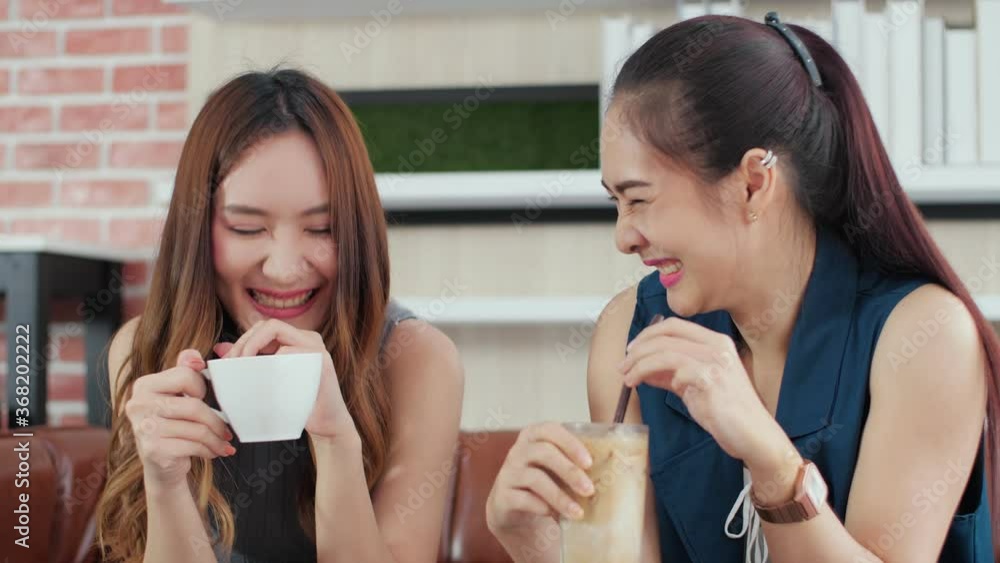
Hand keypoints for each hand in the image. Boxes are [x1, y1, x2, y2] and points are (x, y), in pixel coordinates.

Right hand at [125, 349, 234, 491]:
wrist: (161, 467)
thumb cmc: (172, 427)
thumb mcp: (176, 396)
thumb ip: (184, 371)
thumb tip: (196, 357)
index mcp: (144, 385)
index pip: (185, 376)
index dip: (202, 387)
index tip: (206, 398)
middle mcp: (138, 405)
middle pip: (194, 406)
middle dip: (217, 421)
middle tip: (227, 430)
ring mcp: (144, 428)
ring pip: (197, 428)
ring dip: (217, 439)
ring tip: (223, 442)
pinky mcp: (153, 450)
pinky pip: (193, 446)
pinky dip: (209, 450)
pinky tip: (213, 452)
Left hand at [215, 319, 356, 442]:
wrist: (327, 423)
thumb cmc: (298, 402)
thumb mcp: (270, 380)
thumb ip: (249, 362)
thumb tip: (220, 349)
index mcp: (297, 340)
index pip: (264, 327)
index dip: (243, 339)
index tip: (228, 361)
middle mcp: (309, 339)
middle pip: (270, 326)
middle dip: (246, 342)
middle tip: (232, 364)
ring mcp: (317, 349)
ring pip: (279, 333)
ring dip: (255, 347)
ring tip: (242, 368)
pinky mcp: (322, 363)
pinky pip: (291, 352)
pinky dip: (273, 361)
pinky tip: (264, 377)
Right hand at [486, 422, 595, 535]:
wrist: (512, 504)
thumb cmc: (542, 479)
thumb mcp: (556, 466)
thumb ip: (574, 462)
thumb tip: (610, 471)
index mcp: (533, 436)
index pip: (550, 430)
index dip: (570, 443)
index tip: (589, 462)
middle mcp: (518, 451)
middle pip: (543, 452)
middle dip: (570, 471)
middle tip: (589, 490)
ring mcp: (508, 473)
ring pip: (535, 478)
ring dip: (560, 496)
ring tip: (577, 512)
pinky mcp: (502, 496)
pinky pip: (523, 499)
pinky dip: (542, 507)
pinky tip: (554, 515)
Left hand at [620, 316, 791, 467]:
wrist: (753, 435)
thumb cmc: (726, 412)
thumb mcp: (695, 386)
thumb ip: (672, 374)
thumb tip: (643, 369)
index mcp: (715, 341)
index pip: (673, 325)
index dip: (647, 334)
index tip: (630, 350)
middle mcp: (716, 346)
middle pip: (665, 335)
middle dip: (638, 350)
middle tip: (622, 365)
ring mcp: (715, 361)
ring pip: (665, 352)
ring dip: (640, 365)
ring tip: (628, 378)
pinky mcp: (711, 379)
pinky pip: (675, 371)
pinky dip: (658, 377)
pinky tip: (653, 387)